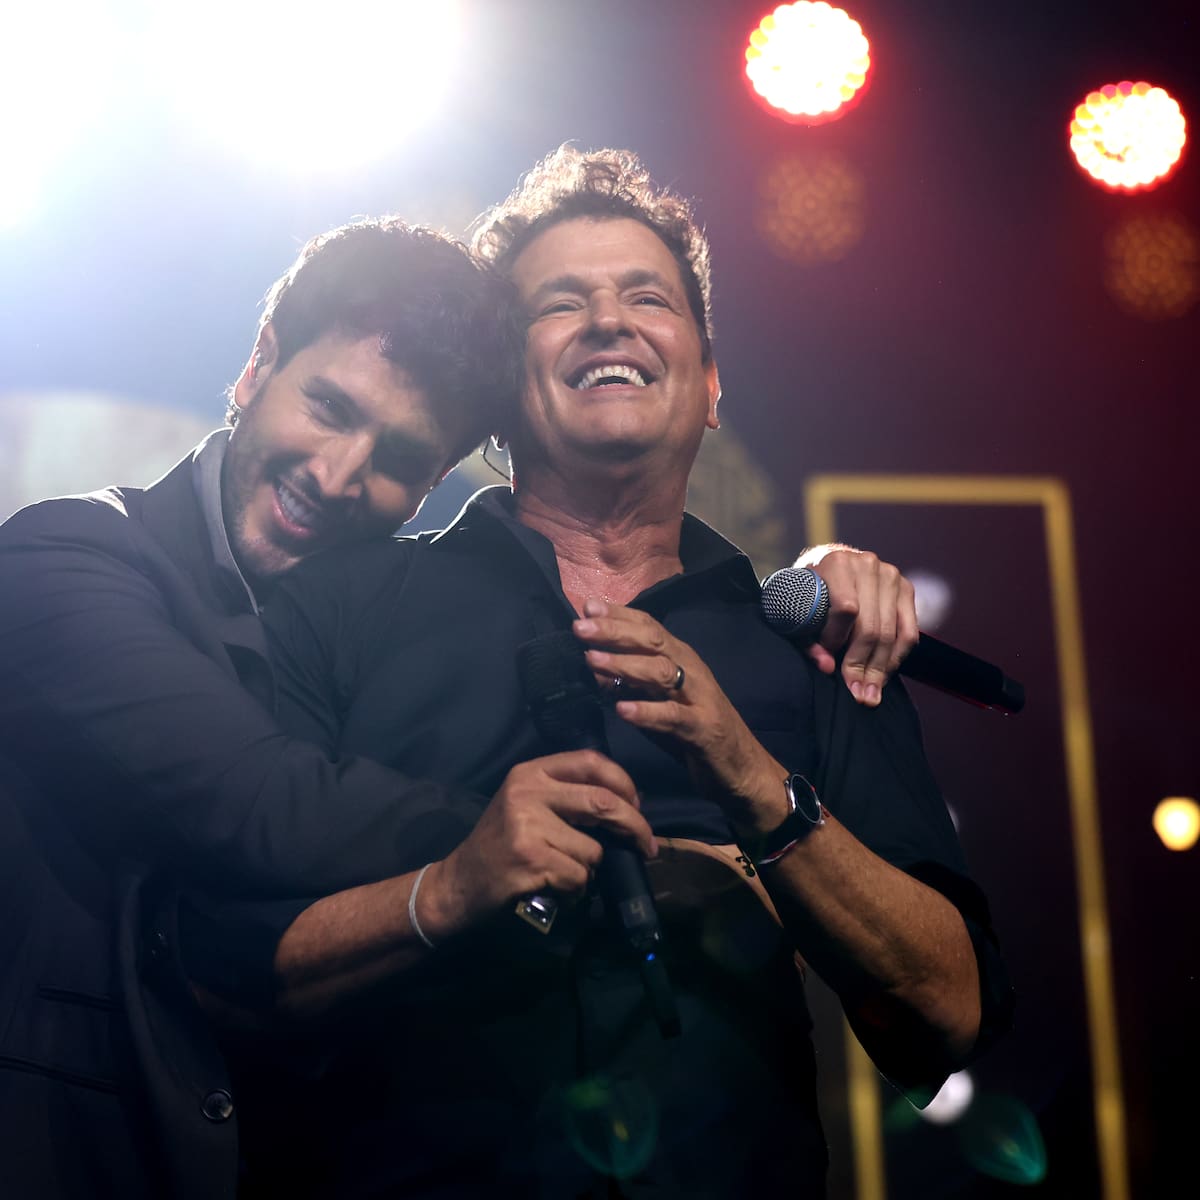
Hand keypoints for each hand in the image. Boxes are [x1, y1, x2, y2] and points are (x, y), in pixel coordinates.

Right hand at [421, 750, 653, 937]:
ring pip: (593, 850)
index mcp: (530, 772)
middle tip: (647, 846)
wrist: (458, 882)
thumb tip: (631, 801)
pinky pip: (579, 876)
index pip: (590, 761)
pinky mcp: (530, 860)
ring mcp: (527, 826)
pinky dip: (577, 889)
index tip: (638, 804)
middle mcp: (527, 792)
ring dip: (590, 869)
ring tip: (564, 872)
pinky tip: (555, 888)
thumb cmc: (501, 844)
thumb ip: (568, 795)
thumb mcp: (526, 804)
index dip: (623, 781)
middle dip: (635, 826)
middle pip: (602, 801)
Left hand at [573, 600, 786, 838]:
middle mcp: (691, 670)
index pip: (649, 627)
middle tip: (580, 628)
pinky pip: (673, 716)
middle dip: (615, 631)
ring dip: (625, 664)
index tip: (586, 606)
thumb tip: (592, 662)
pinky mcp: (702, 728)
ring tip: (592, 660)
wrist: (741, 767)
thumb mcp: (658, 701)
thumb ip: (629, 682)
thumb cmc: (693, 730)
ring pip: (661, 672)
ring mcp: (698, 697)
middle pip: (652, 641)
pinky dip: (647, 711)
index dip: (619, 615)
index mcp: (680, 659)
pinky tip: (622, 710)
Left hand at [793, 544, 917, 706]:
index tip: (829, 661)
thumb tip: (827, 667)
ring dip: (881, 668)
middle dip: (862, 665)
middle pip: (871, 626)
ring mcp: (890, 575)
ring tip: (870, 692)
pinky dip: (897, 657)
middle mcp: (867, 565)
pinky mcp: (906, 588)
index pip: (846, 609)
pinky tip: (884, 673)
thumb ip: (807, 640)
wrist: (829, 566)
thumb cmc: (808, 591)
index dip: (837, 640)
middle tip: (858, 694)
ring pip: (892, 633)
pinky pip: (909, 632)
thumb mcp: (797, 610)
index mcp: (836, 563)